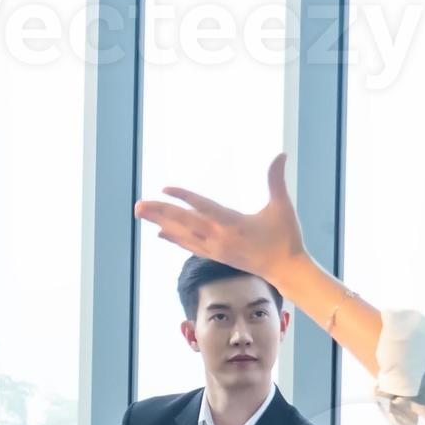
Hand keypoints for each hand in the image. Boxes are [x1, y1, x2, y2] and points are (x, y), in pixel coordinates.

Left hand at [133, 153, 305, 280]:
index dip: (184, 198)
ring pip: (182, 235)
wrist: (286, 270)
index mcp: (234, 225)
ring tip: (141, 213)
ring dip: (160, 223)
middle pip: (184, 223)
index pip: (203, 208)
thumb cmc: (286, 237)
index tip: (165, 188)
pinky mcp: (216, 256)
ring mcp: (215, 249)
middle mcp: (219, 239)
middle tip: (138, 205)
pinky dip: (173, 238)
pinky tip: (160, 233)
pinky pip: (189, 245)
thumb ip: (276, 180)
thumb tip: (281, 154)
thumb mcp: (282, 207)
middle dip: (160, 213)